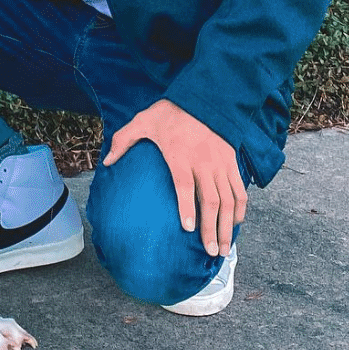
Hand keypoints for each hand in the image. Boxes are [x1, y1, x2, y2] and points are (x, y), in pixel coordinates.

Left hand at [102, 99, 246, 257]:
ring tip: (224, 248)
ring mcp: (220, 163)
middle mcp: (203, 162)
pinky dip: (241, 208)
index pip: (185, 186)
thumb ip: (124, 140)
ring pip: (228, 200)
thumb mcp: (143, 121)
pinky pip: (240, 189)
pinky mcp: (232, 161)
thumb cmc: (170, 112)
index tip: (188, 229)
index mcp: (180, 155)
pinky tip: (237, 223)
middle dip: (212, 229)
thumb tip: (107, 162)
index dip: (187, 209)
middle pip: (211, 201)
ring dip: (228, 226)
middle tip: (210, 252)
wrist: (203, 97)